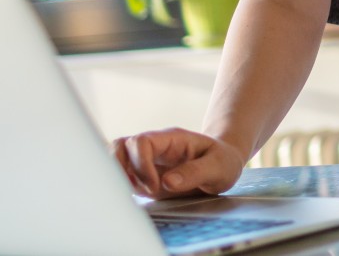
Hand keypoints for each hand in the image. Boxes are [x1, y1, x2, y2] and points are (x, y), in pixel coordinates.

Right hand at [112, 128, 245, 198]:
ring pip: (115, 158)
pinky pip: (121, 176)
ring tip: (138, 194)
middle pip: (120, 146)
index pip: (141, 142)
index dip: (142, 165)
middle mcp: (154, 147)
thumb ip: (196, 172)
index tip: (156, 186)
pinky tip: (136, 198)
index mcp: (171, 140)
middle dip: (121, 170)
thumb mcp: (219, 167)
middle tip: (142, 190)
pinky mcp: (143, 176)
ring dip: (118, 178)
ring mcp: (146, 160)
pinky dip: (121, 187)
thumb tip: (167, 182)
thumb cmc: (222, 162)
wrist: (223, 165)